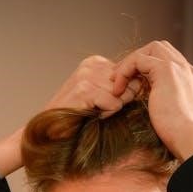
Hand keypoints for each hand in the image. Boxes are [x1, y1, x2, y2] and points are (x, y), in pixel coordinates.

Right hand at [0, 56, 130, 176]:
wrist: (50, 129)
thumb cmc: (77, 115)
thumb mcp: (100, 95)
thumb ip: (118, 86)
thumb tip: (142, 84)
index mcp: (95, 62)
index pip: (128, 74)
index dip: (122, 94)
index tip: (103, 104)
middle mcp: (91, 64)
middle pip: (127, 83)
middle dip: (120, 101)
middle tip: (99, 109)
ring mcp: (86, 76)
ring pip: (122, 95)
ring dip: (112, 109)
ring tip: (94, 112)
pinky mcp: (84, 89)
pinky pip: (114, 104)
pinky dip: (107, 114)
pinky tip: (92, 116)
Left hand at [112, 40, 192, 160]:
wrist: (189, 140)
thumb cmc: (179, 136)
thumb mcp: (172, 115)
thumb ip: (165, 104)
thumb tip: (152, 108)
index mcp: (190, 79)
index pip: (166, 61)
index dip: (145, 68)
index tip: (129, 86)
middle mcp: (186, 69)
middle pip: (158, 48)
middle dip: (137, 60)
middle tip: (119, 79)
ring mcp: (178, 67)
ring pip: (149, 50)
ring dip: (129, 63)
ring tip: (116, 83)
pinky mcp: (166, 70)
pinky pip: (139, 60)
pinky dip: (125, 71)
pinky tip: (118, 89)